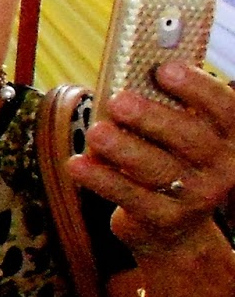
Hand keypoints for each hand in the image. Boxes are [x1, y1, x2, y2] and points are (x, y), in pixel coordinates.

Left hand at [70, 62, 234, 256]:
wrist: (175, 226)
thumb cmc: (170, 160)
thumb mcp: (175, 133)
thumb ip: (163, 104)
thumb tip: (126, 72)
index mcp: (229, 136)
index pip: (225, 107)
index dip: (198, 87)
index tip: (164, 69)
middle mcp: (221, 167)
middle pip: (191, 139)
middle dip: (152, 117)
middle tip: (118, 101)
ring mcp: (195, 196)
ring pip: (158, 169)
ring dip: (123, 148)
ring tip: (96, 132)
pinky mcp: (165, 218)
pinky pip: (130, 196)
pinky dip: (102, 179)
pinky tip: (77, 164)